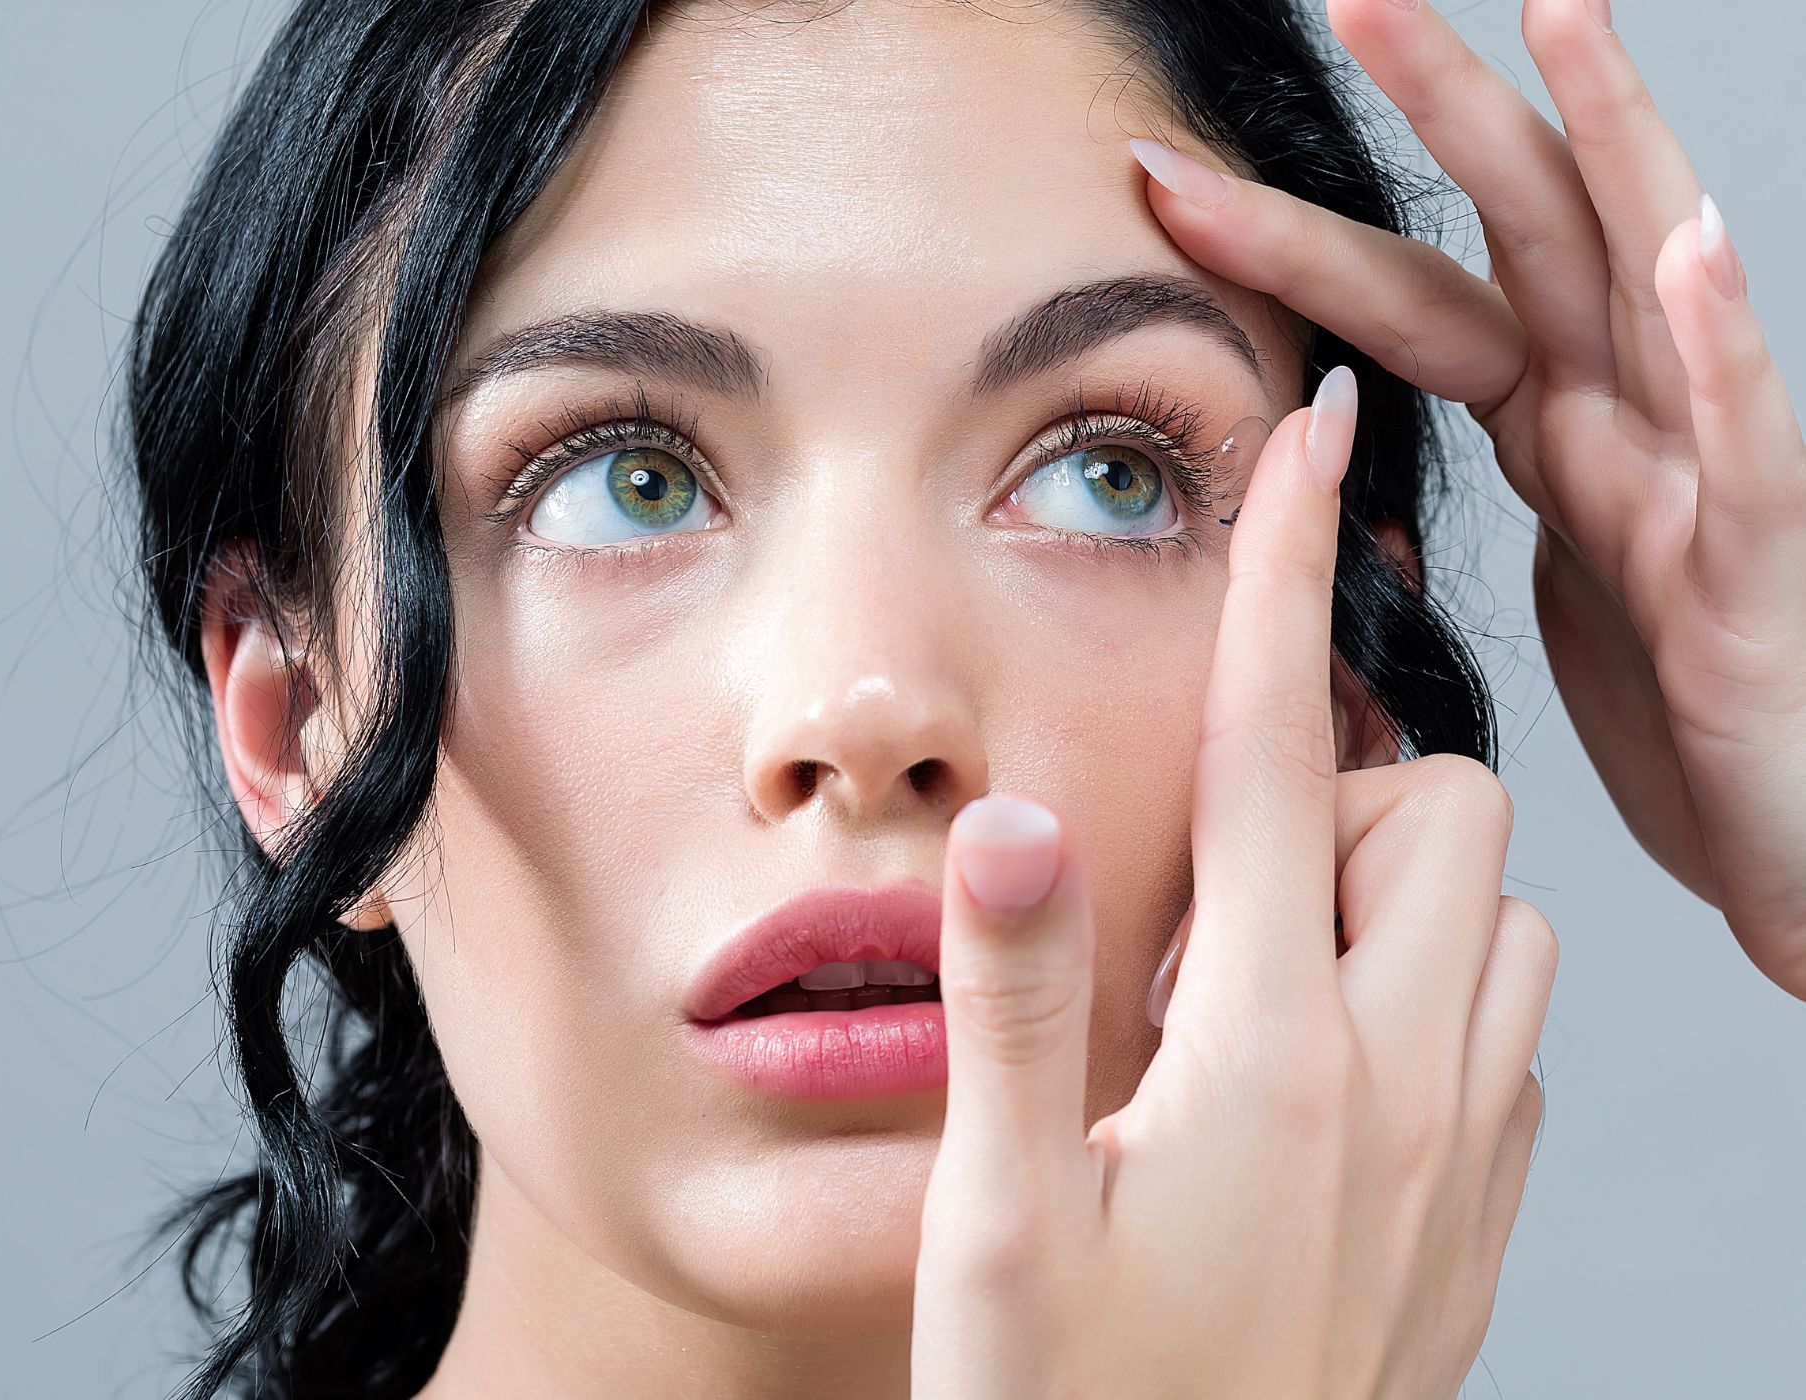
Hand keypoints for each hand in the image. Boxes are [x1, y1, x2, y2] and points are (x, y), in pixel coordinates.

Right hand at [911, 368, 1558, 1399]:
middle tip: (1216, 865)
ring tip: (1256, 973)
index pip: (1287, 756)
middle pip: (1445, 813)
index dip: (1278, 581)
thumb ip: (1015, 996)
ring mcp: (1462, 1155)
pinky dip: (1432, 995)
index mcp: (1264, 1050)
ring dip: (1397, 894)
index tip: (1303, 443)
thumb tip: (1017, 813)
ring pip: (1499, 921)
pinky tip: (1313, 1074)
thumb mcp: (997, 1213)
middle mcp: (1400, 1080)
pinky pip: (1507, 1035)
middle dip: (1351, 780)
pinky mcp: (1480, 1220)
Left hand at [1126, 0, 1805, 995]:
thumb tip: (1344, 447)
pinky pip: (1744, 440)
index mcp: (1555, 425)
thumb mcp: (1547, 577)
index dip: (1297, 236)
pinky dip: (1721, 344)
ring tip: (1559, 17)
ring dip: (1609, 144)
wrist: (1794, 832)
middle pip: (1528, 233)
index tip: (1165, 177)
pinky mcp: (1755, 562)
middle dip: (1447, 108)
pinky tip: (1691, 249)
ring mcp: (1699, 473)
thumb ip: (1470, 491)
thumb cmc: (1684, 705)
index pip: (1414, 297)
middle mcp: (1627, 417)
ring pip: (1652, 283)